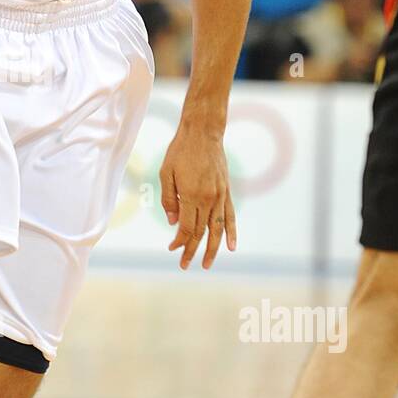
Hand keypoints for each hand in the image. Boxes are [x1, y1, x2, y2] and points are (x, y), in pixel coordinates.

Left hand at [159, 120, 236, 269]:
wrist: (203, 133)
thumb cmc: (180, 151)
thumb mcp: (166, 173)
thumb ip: (169, 199)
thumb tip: (171, 222)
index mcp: (191, 195)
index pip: (185, 227)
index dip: (179, 241)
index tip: (172, 249)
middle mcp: (208, 199)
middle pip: (200, 232)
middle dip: (192, 250)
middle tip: (185, 265)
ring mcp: (219, 196)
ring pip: (217, 229)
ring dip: (212, 249)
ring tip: (207, 264)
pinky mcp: (226, 192)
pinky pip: (230, 216)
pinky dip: (232, 233)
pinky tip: (232, 247)